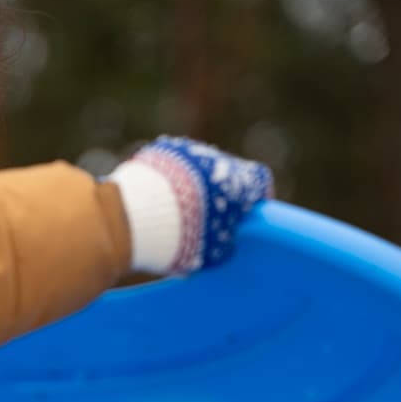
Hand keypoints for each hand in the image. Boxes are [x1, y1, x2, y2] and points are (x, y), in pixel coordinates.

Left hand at [106, 136, 273, 275]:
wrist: (139, 214)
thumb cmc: (184, 238)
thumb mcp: (213, 252)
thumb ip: (224, 242)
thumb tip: (223, 242)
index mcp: (243, 181)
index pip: (260, 183)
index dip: (255, 200)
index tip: (245, 216)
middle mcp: (220, 158)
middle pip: (227, 174)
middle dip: (220, 195)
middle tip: (206, 220)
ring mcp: (190, 151)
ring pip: (198, 169)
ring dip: (192, 186)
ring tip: (175, 214)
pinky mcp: (161, 149)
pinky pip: (172, 165)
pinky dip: (169, 180)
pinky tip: (156, 200)